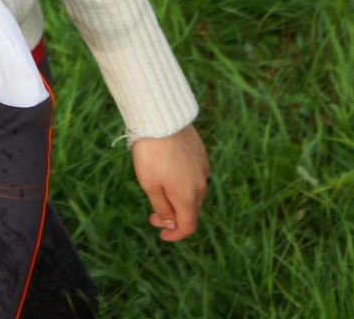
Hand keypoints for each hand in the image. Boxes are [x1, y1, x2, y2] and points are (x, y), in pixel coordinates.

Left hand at [131, 124, 207, 242]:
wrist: (161, 119)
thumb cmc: (151, 154)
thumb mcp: (150, 185)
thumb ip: (162, 207)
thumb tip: (170, 224)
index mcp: (188, 196)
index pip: (188, 225)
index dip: (175, 235)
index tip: (161, 235)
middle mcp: (201, 184)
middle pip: (191, 210)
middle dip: (173, 218)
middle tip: (152, 215)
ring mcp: (203, 168)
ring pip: (194, 194)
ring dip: (179, 201)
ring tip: (159, 194)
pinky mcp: (200, 155)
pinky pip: (195, 177)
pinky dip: (184, 185)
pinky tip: (169, 176)